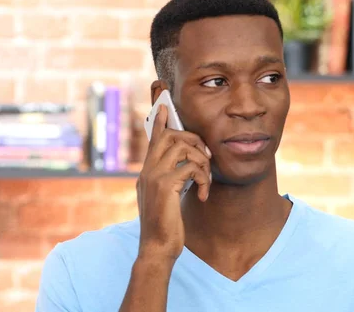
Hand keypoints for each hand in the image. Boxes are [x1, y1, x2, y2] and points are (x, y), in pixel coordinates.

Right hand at [136, 104, 211, 261]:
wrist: (157, 247)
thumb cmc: (165, 225)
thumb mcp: (166, 198)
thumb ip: (170, 179)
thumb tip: (187, 167)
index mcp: (147, 172)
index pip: (152, 140)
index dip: (158, 121)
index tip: (163, 106)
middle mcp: (147, 170)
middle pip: (171, 136)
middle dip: (194, 141)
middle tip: (207, 158)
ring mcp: (154, 176)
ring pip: (183, 148)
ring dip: (202, 161)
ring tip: (206, 180)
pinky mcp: (166, 185)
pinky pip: (191, 168)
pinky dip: (203, 179)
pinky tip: (203, 196)